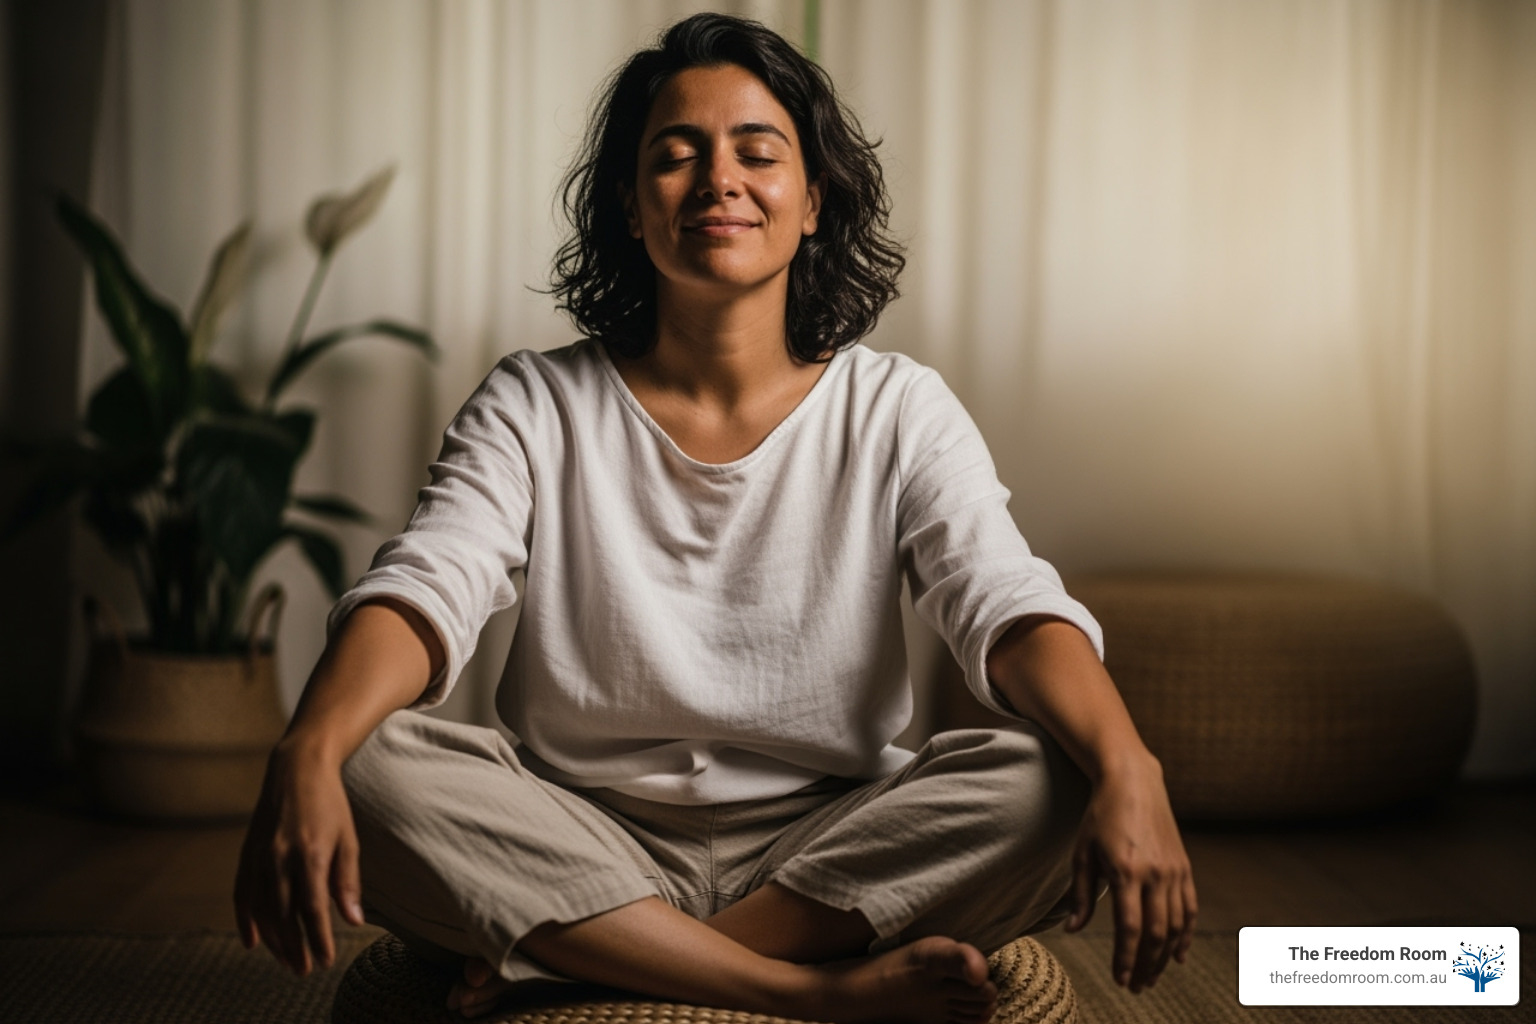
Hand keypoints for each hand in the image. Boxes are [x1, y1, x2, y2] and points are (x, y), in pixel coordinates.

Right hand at [234, 741, 365, 973]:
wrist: (295, 769)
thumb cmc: (330, 804)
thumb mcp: (348, 839)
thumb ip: (347, 881)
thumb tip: (354, 921)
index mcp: (309, 853)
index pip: (312, 909)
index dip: (318, 939)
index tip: (326, 960)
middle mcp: (279, 857)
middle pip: (283, 915)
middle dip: (294, 947)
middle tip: (305, 970)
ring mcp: (258, 856)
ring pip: (261, 909)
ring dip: (272, 940)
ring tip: (287, 960)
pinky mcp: (246, 853)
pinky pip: (242, 894)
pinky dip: (245, 920)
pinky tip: (252, 942)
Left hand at [1063, 755, 1196, 992]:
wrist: (1133, 781)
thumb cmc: (1100, 815)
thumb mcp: (1082, 852)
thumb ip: (1080, 894)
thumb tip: (1073, 930)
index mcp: (1126, 871)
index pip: (1130, 927)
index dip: (1126, 958)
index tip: (1120, 979)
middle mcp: (1155, 874)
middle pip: (1156, 933)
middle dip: (1146, 965)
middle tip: (1136, 986)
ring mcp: (1174, 871)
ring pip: (1176, 926)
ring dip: (1165, 956)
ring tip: (1151, 976)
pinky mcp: (1184, 866)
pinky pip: (1189, 909)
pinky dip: (1186, 935)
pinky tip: (1178, 955)